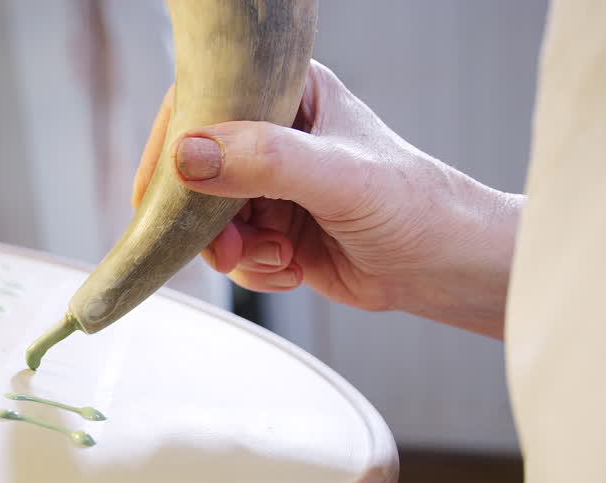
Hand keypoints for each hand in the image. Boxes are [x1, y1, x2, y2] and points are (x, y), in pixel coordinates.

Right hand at [135, 61, 522, 337]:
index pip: (207, 98)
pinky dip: (254, 268)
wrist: (445, 267)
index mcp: (290, 92)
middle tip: (226, 245)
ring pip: (208, 218)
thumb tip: (190, 156)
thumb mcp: (337, 175)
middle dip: (206, 215)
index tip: (159, 189)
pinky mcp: (273, 230)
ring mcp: (270, 185)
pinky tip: (293, 267)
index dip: (175, 140)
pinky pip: (232, 251)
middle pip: (197, 167)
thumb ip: (265, 160)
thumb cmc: (413, 205)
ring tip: (277, 256)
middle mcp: (274, 134)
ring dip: (233, 248)